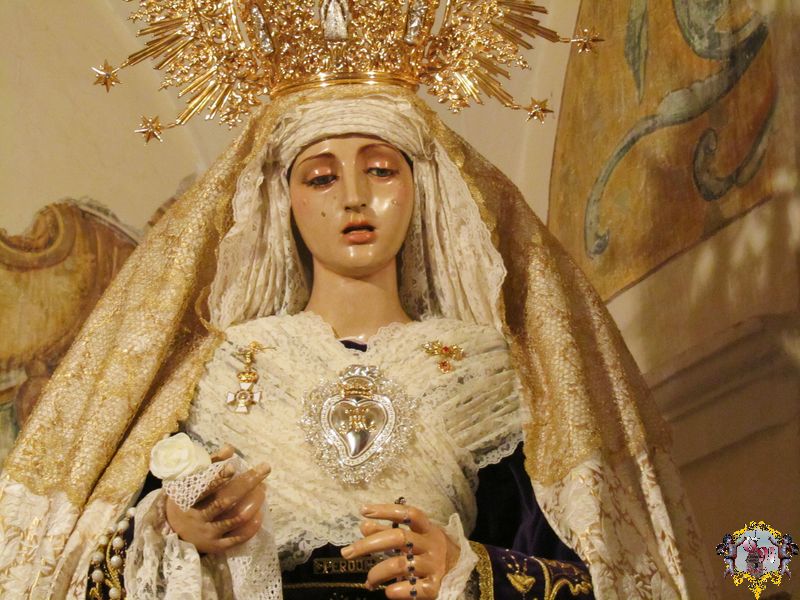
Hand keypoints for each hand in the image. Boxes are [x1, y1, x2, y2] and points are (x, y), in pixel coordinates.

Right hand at [165, 445, 269, 553]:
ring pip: (234, 520)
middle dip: (247, 484)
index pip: (204, 489)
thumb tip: (229, 448)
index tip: (233, 466)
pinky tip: (260, 513)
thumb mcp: (191, 480)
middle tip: (265, 468)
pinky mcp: (216, 546)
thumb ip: (210, 464)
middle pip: (224, 502)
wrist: (173, 531)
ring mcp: (207, 533)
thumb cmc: (187, 498)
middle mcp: (197, 518)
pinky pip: (237, 538)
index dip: (218, 478)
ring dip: (253, 504)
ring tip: (263, 490)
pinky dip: (251, 526)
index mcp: (188, 499)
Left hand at [341, 502, 459, 598]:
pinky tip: (387, 591)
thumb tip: (364, 525)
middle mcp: (431, 544)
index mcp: (426, 529)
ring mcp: (433, 565)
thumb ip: (388, 531)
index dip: (386, 510)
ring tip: (368, 581)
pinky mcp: (434, 587)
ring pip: (400, 565)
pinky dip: (396, 590)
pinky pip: (413, 589)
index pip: (408, 513)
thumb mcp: (413, 536)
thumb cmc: (428, 550)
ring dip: (377, 573)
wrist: (460, 572)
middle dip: (369, 545)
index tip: (363, 511)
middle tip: (346, 552)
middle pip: (398, 538)